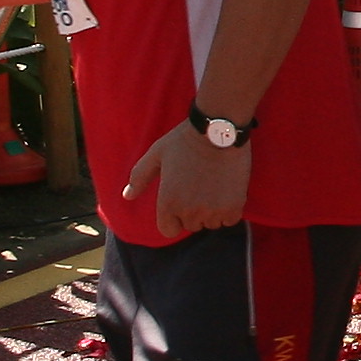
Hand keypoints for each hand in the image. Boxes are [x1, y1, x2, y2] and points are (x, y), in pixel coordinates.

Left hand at [118, 119, 252, 231]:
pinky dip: (229, 209)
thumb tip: (126, 196)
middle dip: (193, 212)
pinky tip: (227, 190)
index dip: (174, 218)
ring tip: (213, 187)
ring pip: (211, 223)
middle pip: (191, 226)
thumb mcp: (156, 154)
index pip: (169, 230)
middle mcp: (189, 212)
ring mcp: (212, 211)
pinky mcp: (234, 207)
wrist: (218, 130)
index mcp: (167, 203)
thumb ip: (140, 177)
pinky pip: (229, 219)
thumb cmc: (184, 140)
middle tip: (198, 187)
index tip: (181, 201)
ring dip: (212, 211)